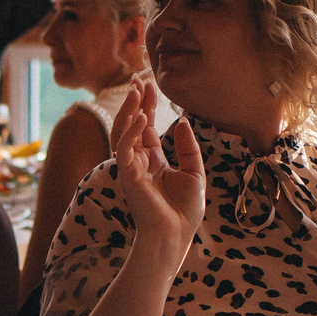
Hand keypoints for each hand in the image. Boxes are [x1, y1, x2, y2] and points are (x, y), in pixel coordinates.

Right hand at [110, 79, 202, 263]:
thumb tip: (181, 122)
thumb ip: (187, 148)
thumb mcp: (194, 173)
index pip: (146, 127)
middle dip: (135, 101)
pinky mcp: (128, 176)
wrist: (176, 236)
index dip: (147, 105)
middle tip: (138, 78)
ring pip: (123, 132)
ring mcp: (131, 168)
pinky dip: (130, 131)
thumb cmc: (184, 211)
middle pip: (133, 124)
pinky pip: (123, 148)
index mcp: (153, 161)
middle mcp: (139, 162)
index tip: (150, 84)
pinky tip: (140, 116)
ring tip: (136, 90)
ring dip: (128, 110)